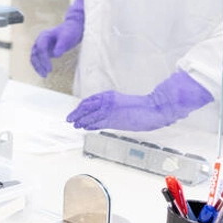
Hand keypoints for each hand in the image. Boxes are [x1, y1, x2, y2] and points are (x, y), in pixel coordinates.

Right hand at [31, 0, 84, 76]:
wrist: (73, 28)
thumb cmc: (70, 31)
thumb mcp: (67, 38)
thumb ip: (60, 46)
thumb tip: (56, 55)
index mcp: (44, 36)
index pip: (41, 49)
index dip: (44, 60)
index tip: (49, 68)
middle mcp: (40, 41)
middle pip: (34, 54)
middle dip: (38, 65)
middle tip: (45, 74)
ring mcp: (41, 46)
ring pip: (35, 57)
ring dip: (37, 66)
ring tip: (44, 75)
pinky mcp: (45, 50)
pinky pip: (39, 59)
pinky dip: (40, 65)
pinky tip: (44, 71)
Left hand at [66, 70, 213, 130]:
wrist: (152, 109)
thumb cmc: (140, 107)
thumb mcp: (122, 103)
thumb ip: (111, 107)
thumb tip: (100, 113)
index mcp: (109, 95)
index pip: (89, 101)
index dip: (80, 107)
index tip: (75, 112)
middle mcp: (106, 101)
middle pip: (86, 108)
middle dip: (76, 114)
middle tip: (69, 119)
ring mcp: (109, 109)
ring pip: (90, 116)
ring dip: (81, 121)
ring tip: (75, 124)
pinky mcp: (113, 118)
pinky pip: (97, 122)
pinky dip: (90, 125)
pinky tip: (85, 127)